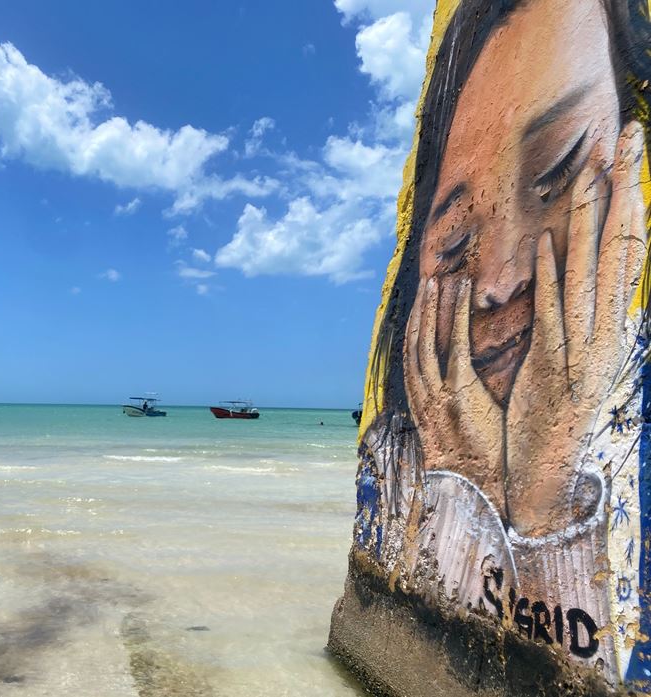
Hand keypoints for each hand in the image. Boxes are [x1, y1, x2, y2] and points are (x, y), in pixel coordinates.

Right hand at [404, 275, 506, 510]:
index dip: (415, 330)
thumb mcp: (460, 436)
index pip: (412, 358)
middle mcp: (423, 396)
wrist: (479, 492)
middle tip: (426, 282)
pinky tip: (460, 293)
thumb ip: (455, 412)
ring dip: (431, 307)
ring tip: (438, 281)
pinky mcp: (460, 392)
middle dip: (420, 311)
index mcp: (422, 405)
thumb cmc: (478, 468)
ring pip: (427, 339)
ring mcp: (439, 393)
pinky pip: (454, 344)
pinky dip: (455, 315)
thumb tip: (464, 399)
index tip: (421, 307)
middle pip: (414, 343)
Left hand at [505, 123, 646, 535]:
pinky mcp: (555, 364)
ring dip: (590, 219)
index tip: (628, 151)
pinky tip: (548, 243)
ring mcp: (585, 344)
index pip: (626, 246)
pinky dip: (553, 278)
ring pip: (592, 272)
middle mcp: (608, 325)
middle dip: (625, 188)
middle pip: (620, 244)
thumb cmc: (556, 404)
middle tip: (631, 134)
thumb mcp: (574, 350)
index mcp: (611, 319)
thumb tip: (580, 267)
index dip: (628, 197)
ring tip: (593, 170)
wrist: (546, 466)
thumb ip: (580, 309)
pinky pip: (556, 314)